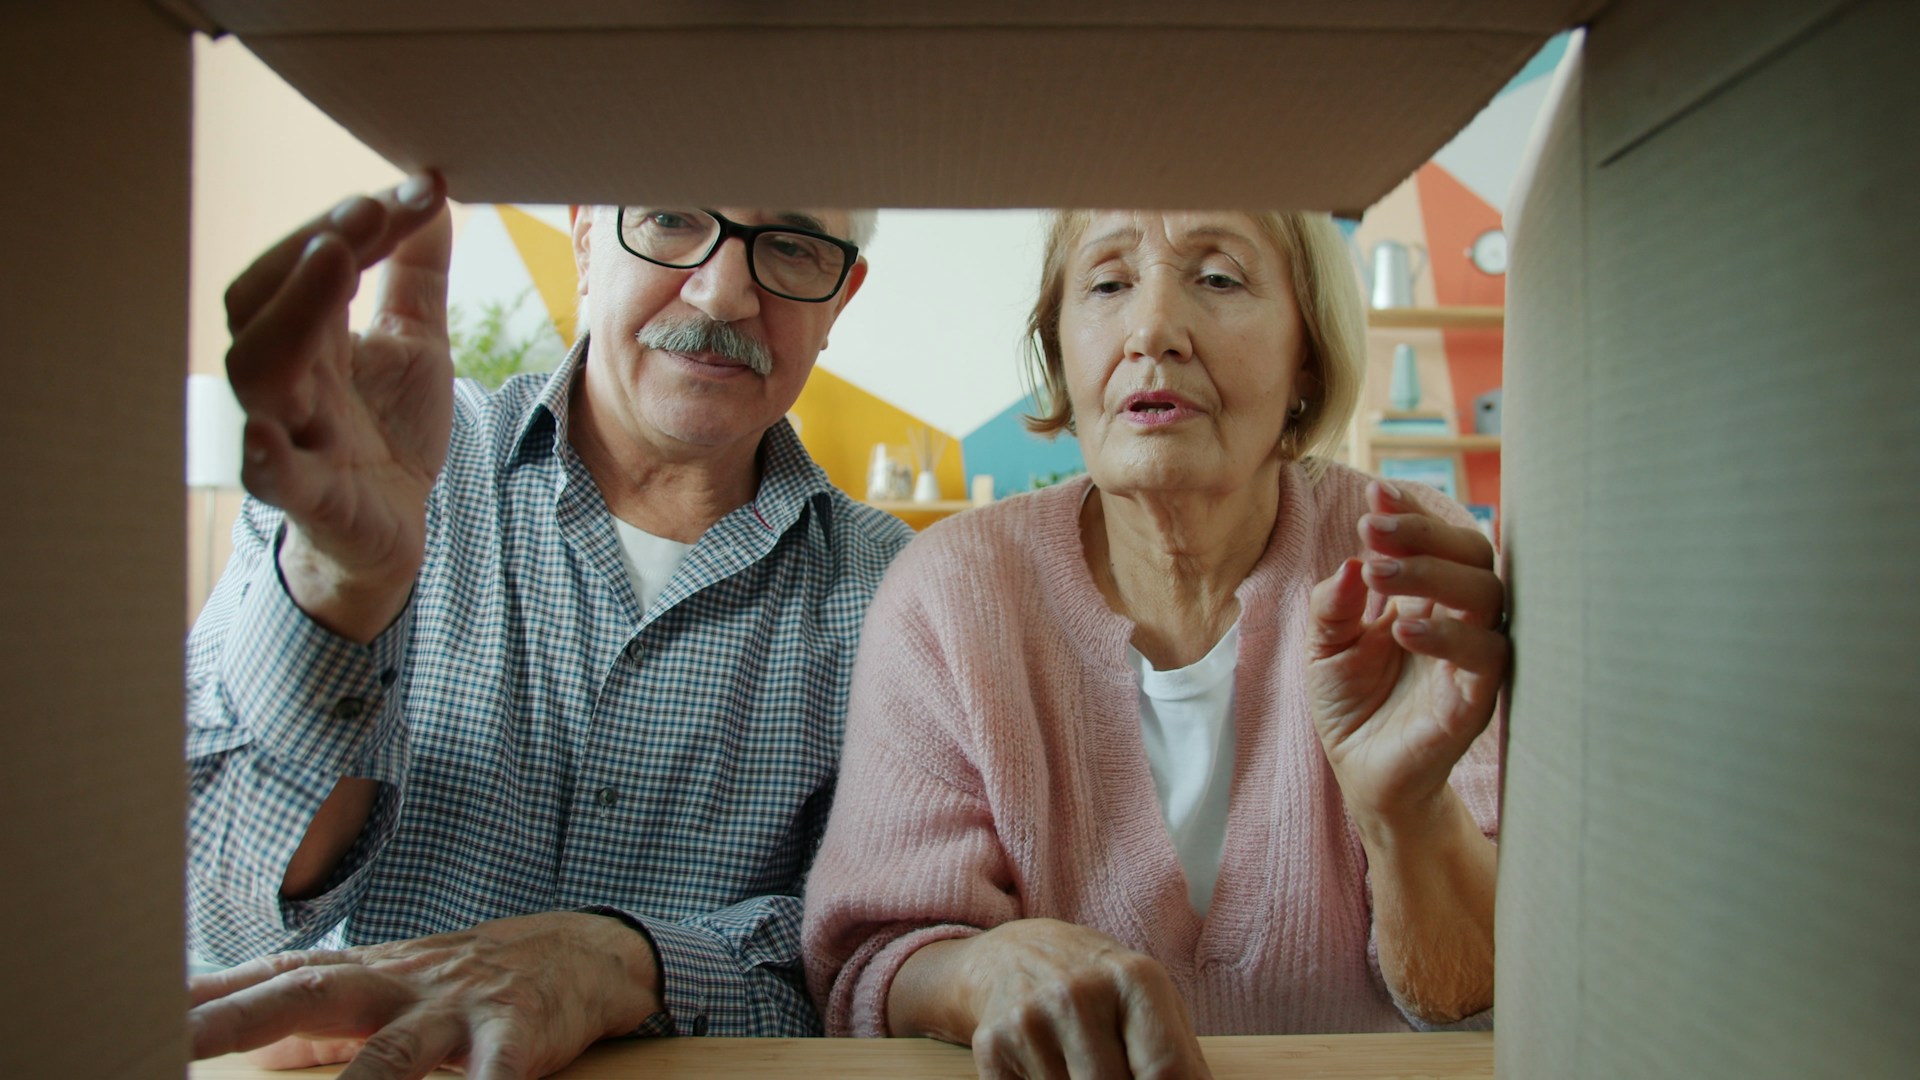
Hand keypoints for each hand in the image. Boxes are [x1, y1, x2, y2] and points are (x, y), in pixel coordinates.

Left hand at [188, 912, 660, 1078]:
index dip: (203, 997)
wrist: (588, 952)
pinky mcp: (517, 1037)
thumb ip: (318, 1023)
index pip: (269, 980)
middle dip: (235, 1018)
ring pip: (396, 1050)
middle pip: (309, 992)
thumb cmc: (473, 981)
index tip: (131, 1009)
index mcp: (366, 977)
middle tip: (166, 1041)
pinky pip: (496, 1078)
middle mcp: (402, 984)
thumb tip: (246, 1053)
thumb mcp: (394, 991)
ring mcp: (458, 1009)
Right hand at [224, 173, 454, 642]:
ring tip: (332, 264)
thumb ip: (416, 276)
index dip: (351, 222)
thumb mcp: (417, 343)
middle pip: (259, 304)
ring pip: (257, 374)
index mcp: (310, 335)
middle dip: (309, 253)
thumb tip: (429, 193)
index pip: (305, 263)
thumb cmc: (389, 429)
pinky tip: (266, 433)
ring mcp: (289, 435)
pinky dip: (264, 456)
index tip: (417, 190)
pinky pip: (271, 476)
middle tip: (366, 213)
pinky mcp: (307, 497)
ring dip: (291, 315)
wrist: (392, 528)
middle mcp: (287, 376)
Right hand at [893, 918, 1211, 1079]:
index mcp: (1134, 979)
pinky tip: (1051, 1068)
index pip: (1166, 1070)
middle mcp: (1078, 994)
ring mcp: (1031, 1020)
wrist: (1016, 953)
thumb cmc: (1101, 987)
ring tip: (1083, 1065)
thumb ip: (1180, 1057)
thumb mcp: (1151, 1002)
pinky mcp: (993, 1045)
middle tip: (1117, 1073)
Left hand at [1306, 480, 1507, 830]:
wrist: (1362, 776)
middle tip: (1375, 527)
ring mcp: (1472, 658)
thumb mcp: (1324, 646)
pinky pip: (1486, 657)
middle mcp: (1459, 621)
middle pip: (1475, 555)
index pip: (1439, 541)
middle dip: (1426, 533)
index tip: (1375, 492)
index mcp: (1427, 600)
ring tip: (1380, 571)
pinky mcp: (1476, 699)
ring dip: (1435, 574)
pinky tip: (1403, 628)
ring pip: (1489, 596)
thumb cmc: (1352, 706)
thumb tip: (1354, 563)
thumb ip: (1333, 603)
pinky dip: (1448, 637)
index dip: (1413, 514)